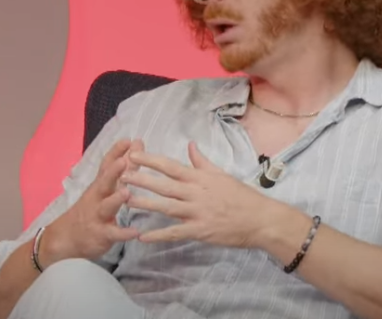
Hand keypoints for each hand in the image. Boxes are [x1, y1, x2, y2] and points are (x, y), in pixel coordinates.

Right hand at [44, 139, 140, 262]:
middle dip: (113, 171)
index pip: (106, 165)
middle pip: (103, 182)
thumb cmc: (90, 209)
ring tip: (126, 193)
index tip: (128, 140)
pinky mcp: (101, 235)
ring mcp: (98, 216)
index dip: (115, 152)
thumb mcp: (103, 188)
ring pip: (106, 207)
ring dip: (115, 199)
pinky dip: (123, 233)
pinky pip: (112, 234)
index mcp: (99, 185)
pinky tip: (135, 232)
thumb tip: (136, 145)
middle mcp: (97, 198)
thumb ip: (121, 168)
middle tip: (124, 161)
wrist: (65, 238)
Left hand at [121, 141, 274, 247]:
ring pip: (166, 207)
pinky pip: (175, 233)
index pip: (171, 166)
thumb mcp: (221, 174)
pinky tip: (142, 236)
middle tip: (121, 174)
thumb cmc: (241, 196)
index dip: (151, 160)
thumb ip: (202, 161)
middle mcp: (196, 193)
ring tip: (125, 200)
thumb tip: (190, 144)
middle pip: (164, 185)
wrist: (260, 219)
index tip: (133, 155)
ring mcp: (197, 213)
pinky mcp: (200, 231)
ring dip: (145, 203)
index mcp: (200, 178)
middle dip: (142, 179)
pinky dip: (158, 235)